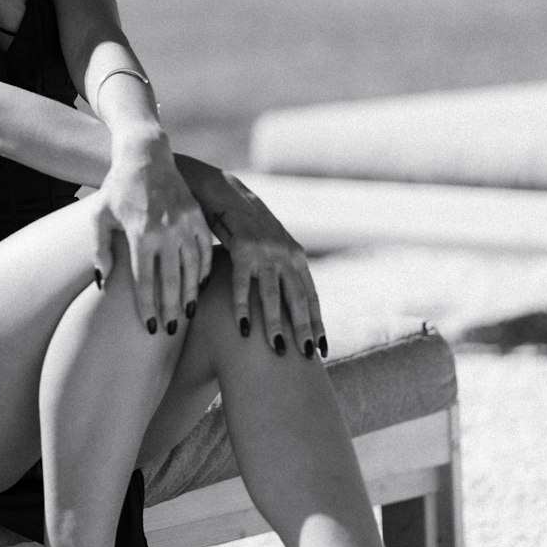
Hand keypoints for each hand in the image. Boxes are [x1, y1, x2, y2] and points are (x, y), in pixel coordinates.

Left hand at [91, 138, 212, 332]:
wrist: (146, 156)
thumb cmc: (116, 189)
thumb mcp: (98, 217)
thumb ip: (99, 251)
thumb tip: (103, 283)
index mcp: (140, 234)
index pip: (145, 282)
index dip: (148, 308)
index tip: (151, 328)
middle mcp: (166, 231)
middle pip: (172, 281)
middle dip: (172, 309)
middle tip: (172, 329)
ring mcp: (186, 224)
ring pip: (193, 269)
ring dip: (191, 293)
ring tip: (188, 313)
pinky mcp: (198, 216)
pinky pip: (206, 250)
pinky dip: (205, 269)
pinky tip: (201, 285)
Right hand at [208, 177, 326, 356]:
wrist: (224, 190)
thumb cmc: (244, 224)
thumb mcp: (269, 245)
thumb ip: (280, 269)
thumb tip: (285, 300)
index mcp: (295, 256)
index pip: (310, 295)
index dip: (317, 322)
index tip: (322, 348)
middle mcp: (285, 254)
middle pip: (297, 298)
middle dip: (303, 329)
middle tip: (307, 356)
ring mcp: (264, 251)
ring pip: (272, 294)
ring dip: (276, 324)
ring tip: (278, 349)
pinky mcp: (242, 248)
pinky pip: (242, 284)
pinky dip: (242, 307)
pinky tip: (244, 328)